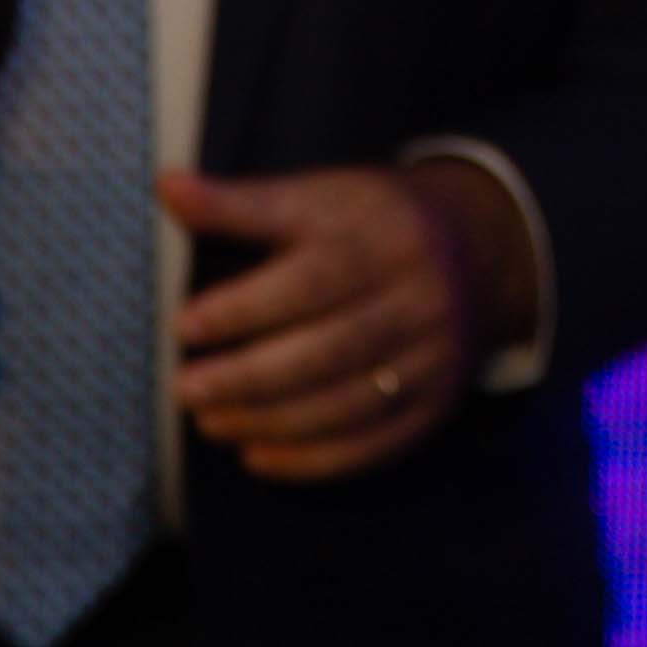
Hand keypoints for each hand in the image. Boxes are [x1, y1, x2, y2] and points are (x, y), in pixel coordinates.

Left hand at [163, 159, 522, 481]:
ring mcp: (434, 354)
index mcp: (385, 236)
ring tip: (211, 422)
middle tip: (186, 389)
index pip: (312, 280)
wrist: (479, 252)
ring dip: (270, 421)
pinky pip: (373, 443)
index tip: (183, 326)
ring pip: (348, 402)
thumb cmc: (371, 223)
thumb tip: (167, 187)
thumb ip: (242, 201)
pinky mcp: (437, 402)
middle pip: (330, 349)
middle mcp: (418, 296)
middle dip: (249, 376)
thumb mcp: (318, 196)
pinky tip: (258, 454)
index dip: (245, 308)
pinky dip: (310, 459)